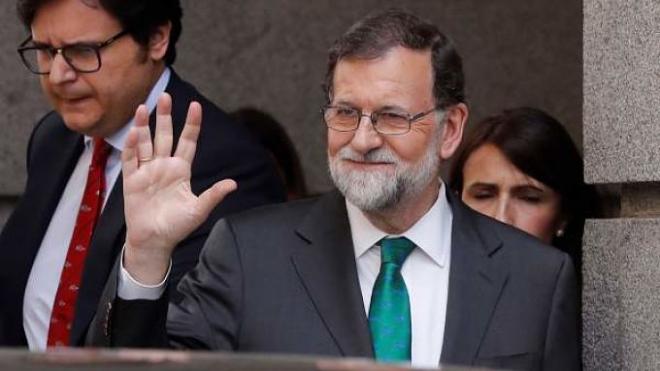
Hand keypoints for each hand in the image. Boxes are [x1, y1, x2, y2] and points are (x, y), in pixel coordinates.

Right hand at [122, 93, 236, 283]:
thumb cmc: (177, 226)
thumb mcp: (199, 209)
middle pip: (164, 135)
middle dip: (165, 116)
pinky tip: (134, 132)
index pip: (188, 142)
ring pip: (145, 143)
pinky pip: (131, 159)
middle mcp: (164, 166)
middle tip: (166, 96)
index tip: (196, 106)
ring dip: (144, 125)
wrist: (154, 241)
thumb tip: (233, 184)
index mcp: (181, 170)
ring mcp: (147, 172)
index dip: (191, 124)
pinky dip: (131, 145)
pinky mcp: (132, 181)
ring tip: (144, 106)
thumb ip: (213, 195)